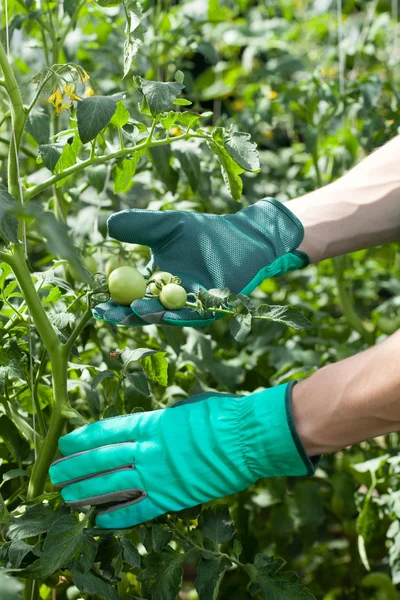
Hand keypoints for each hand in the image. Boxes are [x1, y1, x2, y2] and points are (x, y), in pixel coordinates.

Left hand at [49, 383, 316, 528]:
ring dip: (87, 492)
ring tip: (67, 498)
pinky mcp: (173, 497)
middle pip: (102, 460)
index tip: (66, 444)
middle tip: (55, 475)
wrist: (247, 438)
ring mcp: (158, 475)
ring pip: (113, 486)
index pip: (107, 432)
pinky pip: (140, 509)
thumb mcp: (186, 407)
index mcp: (151, 423)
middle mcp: (148, 449)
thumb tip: (153, 424)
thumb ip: (164, 419)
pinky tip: (101, 521)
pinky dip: (119, 516)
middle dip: (75, 468)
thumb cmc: (221, 415)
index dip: (83, 439)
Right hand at [93, 198, 307, 326]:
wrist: (240, 236)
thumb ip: (139, 227)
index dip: (112, 300)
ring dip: (149, 315)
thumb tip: (107, 226)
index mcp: (155, 283)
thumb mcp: (166, 225)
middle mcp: (170, 300)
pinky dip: (178, 315)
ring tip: (132, 311)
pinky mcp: (211, 311)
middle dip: (125, 314)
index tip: (96, 300)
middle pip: (143, 311)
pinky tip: (165, 313)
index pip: (129, 295)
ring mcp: (190, 308)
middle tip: (107, 313)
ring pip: (166, 316)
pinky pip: (192, 314)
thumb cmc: (203, 231)